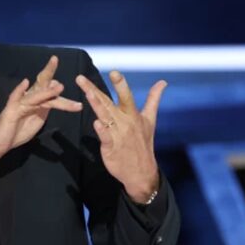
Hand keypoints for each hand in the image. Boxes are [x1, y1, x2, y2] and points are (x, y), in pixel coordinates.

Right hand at [0, 56, 82, 173]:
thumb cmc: (17, 133)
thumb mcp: (37, 121)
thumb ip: (45, 109)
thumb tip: (55, 97)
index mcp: (36, 102)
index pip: (48, 90)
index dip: (58, 87)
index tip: (72, 85)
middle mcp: (27, 99)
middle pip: (40, 84)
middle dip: (48, 72)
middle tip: (55, 59)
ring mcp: (19, 104)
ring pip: (35, 95)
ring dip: (46, 91)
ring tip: (59, 87)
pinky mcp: (10, 111)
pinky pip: (15, 99)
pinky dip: (19, 91)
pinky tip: (25, 83)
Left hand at [75, 70, 166, 202]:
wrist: (142, 171)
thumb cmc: (144, 143)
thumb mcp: (150, 120)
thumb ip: (154, 99)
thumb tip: (163, 82)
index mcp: (133, 114)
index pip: (126, 96)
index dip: (120, 84)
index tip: (114, 72)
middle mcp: (125, 122)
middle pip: (108, 103)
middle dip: (94, 90)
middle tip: (81, 78)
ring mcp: (118, 135)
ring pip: (105, 117)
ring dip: (96, 105)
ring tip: (87, 93)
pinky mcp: (111, 148)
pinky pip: (106, 137)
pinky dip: (102, 131)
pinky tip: (96, 123)